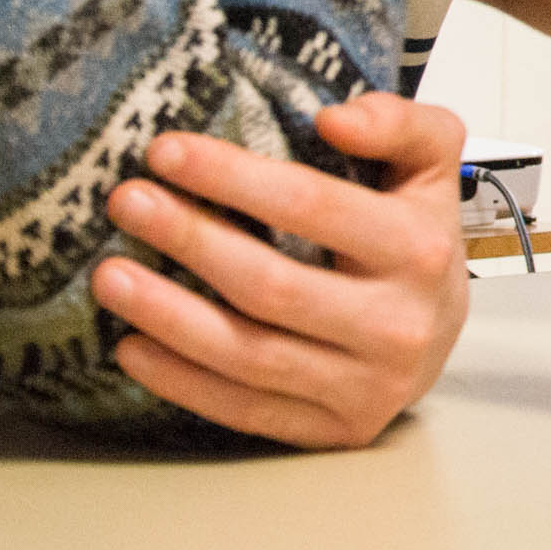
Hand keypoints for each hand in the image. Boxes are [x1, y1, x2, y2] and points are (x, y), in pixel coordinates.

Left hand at [89, 92, 472, 447]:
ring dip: (167, 315)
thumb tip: (332, 118)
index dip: (233, 177)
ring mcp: (370, 386)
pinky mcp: (338, 431)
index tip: (166, 151)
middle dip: (188, 238)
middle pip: (271, 284)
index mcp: (422, 249)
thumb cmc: (416, 235)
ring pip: (249, 354)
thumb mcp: (430, 162)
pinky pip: (245, 410)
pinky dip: (181, 381)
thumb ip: (397, 124)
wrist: (442, 329)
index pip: (314, 206)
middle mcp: (401, 324)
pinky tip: (131, 346)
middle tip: (125, 203)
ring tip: (108, 275)